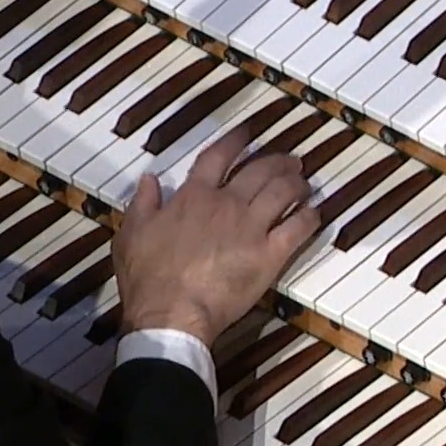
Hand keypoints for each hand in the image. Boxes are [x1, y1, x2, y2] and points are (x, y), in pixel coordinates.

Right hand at [112, 124, 320, 347]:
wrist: (171, 313)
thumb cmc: (147, 278)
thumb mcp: (131, 234)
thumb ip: (143, 204)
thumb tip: (149, 180)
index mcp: (192, 196)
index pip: (218, 156)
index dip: (235, 140)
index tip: (249, 132)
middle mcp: (226, 204)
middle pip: (259, 170)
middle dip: (278, 160)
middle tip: (290, 159)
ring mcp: (250, 228)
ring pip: (282, 192)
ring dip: (296, 183)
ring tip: (304, 181)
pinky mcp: (269, 256)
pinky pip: (297, 229)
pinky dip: (309, 217)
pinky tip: (315, 213)